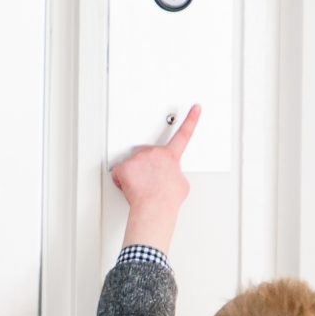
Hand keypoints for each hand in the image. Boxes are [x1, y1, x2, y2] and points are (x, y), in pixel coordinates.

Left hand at [111, 105, 200, 250]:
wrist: (155, 207)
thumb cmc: (167, 199)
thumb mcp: (181, 185)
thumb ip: (174, 173)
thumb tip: (171, 177)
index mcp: (171, 156)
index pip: (184, 134)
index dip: (191, 119)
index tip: (195, 108)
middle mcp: (155, 153)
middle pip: (147, 155)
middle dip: (146, 167)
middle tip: (149, 182)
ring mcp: (138, 158)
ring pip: (132, 164)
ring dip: (134, 174)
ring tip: (141, 188)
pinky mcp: (124, 166)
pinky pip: (119, 172)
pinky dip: (121, 181)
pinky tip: (130, 189)